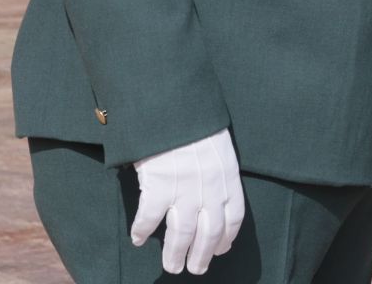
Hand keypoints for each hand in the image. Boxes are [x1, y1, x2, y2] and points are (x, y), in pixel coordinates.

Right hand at [130, 130, 244, 275]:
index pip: (233, 217)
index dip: (227, 238)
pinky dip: (143, 232)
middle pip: (209, 233)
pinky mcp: (158, 185)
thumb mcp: (216, 143)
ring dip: (175, 254)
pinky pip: (149, 219)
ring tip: (171, 266)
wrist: (170, 102)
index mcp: (227, 175)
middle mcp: (209, 186)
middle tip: (194, 269)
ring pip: (181, 234)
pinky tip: (138, 239)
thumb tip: (211, 196)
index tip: (220, 250)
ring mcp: (184, 187)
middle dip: (202, 255)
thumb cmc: (192, 120)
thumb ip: (216, 170)